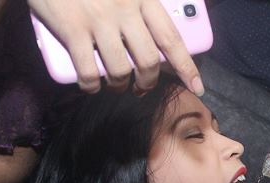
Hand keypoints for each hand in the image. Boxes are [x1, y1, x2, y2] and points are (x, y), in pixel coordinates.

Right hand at [28, 0, 203, 94]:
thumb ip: (142, 6)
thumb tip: (156, 38)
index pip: (171, 38)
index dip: (186, 66)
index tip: (196, 86)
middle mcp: (125, 10)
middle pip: (149, 61)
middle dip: (148, 82)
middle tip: (143, 87)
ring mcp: (98, 21)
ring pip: (121, 70)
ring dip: (120, 86)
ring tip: (116, 85)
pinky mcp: (72, 30)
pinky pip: (88, 72)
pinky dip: (91, 85)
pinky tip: (91, 85)